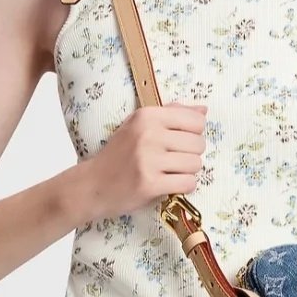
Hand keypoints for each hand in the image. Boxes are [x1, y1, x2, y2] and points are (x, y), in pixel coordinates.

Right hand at [84, 101, 207, 221]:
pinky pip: (188, 183)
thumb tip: (203, 110)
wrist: (92, 184)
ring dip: (187, 171)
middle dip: (191, 154)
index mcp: (147, 116)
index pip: (196, 121)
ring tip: (170, 172)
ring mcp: (149, 160)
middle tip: (173, 160)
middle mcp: (148, 134)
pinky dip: (184, 186)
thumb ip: (172, 114)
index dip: (193, 134)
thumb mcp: (139, 125)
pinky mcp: (150, 184)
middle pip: (198, 144)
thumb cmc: (119, 153)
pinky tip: (170, 184)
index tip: (179, 141)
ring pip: (195, 164)